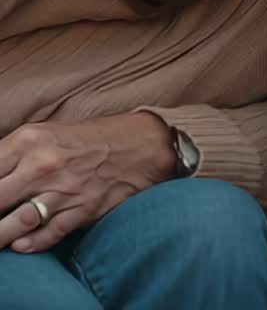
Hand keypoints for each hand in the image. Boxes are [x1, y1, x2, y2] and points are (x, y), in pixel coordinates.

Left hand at [0, 114, 175, 252]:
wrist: (138, 145)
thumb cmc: (88, 139)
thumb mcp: (45, 133)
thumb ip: (14, 154)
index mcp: (29, 140)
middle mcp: (41, 164)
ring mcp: (60, 190)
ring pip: (15, 222)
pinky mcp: (78, 211)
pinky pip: (45, 234)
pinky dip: (29, 244)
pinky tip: (19, 246)